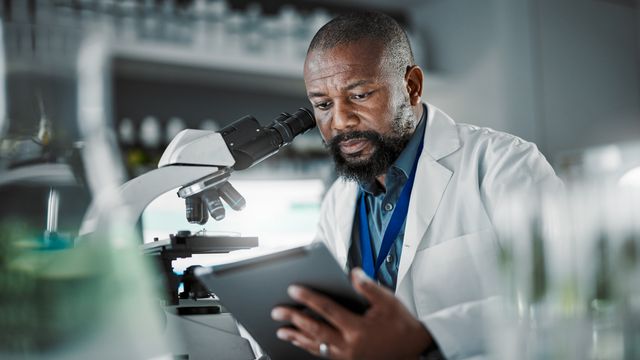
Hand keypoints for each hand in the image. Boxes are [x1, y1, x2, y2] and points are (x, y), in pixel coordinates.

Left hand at [271, 268, 431, 359]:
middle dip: (294, 319)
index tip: (293, 289)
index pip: (327, 310)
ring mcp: (347, 357)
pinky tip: (300, 342)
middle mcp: (349, 345)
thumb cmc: (401, 324)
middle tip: (277, 311)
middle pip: (315, 329)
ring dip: (296, 337)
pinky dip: (309, 347)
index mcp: (358, 328)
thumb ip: (368, 287)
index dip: (309, 298)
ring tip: (281, 330)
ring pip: (316, 346)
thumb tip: (352, 273)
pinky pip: (323, 354)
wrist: (414, 350)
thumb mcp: (388, 301)